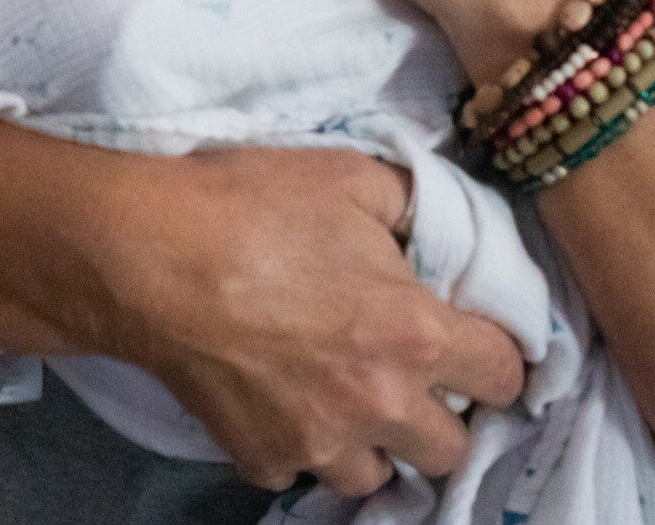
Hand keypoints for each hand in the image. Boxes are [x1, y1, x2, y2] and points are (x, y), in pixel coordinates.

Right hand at [94, 145, 523, 493]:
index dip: (496, 356)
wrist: (147, 254)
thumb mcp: (348, 177)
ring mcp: (319, 441)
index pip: (506, 376)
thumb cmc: (249, 205)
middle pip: (453, 448)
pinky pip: (298, 469)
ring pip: (378, 476)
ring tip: (343, 399)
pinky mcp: (261, 459)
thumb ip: (413, 205)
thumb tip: (437, 224)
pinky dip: (296, 444)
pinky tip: (276, 400)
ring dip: (372, 441)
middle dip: (440, 413)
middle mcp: (381, 402)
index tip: (474, 343)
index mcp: (415, 332)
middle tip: (407, 373)